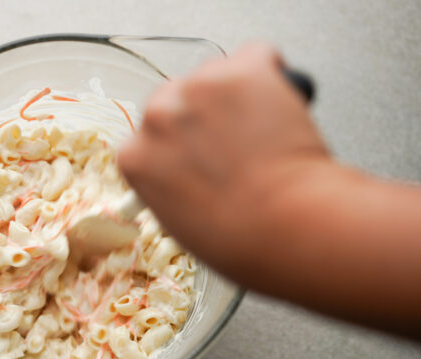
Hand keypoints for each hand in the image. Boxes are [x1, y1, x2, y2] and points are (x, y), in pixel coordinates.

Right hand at [119, 42, 420, 339]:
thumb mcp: (179, 221)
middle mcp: (157, 115)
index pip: (150, 136)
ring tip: (261, 135)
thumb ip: (169, 185)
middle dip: (202, 116)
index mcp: (136, 156)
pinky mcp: (242, 69)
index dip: (180, 144)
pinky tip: (279, 109)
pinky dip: (272, 76)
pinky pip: (257, 57)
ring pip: (215, 76)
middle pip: (176, 100)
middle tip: (235, 145)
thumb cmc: (239, 238)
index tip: (199, 154)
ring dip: (235, 96)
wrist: (284, 226)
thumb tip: (183, 172)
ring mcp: (198, 88)